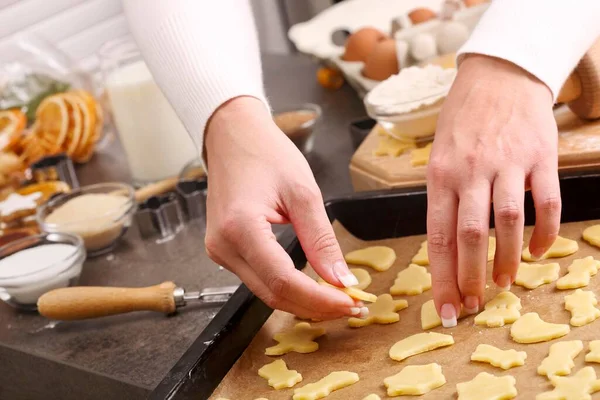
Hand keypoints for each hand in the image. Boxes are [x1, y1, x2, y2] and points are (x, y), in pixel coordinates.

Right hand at [204, 96, 364, 319]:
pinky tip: (311, 285)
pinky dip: (287, 287)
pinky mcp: (224, 250)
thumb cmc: (266, 153)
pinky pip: (258, 279)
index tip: (351, 303)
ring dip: (302, 300)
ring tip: (336, 297)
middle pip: (272, 294)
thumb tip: (341, 280)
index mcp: (241, 227)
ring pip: (265, 292)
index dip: (319, 299)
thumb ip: (322, 240)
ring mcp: (219, 251)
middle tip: (351, 305)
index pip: (283, 280)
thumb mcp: (303, 192)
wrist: (232, 136)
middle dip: (314, 306)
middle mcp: (223, 246)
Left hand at [427, 55, 559, 326]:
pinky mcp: (540, 157)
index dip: (442, 277)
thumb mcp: (439, 156)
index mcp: (440, 175)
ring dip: (507, 259)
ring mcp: (507, 163)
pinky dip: (545, 232)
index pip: (438, 236)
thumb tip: (448, 249)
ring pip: (508, 223)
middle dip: (471, 277)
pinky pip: (547, 203)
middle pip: (470, 235)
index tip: (445, 308)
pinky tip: (538, 251)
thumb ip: (444, 198)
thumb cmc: (464, 121)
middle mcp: (471, 171)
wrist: (500, 75)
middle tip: (475, 303)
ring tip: (504, 283)